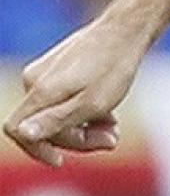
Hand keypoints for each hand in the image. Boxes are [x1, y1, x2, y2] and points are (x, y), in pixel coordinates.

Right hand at [4, 17, 150, 166]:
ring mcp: (45, 75)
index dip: (36, 150)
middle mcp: (34, 82)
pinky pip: (66, 102)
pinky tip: (110, 115)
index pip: (16, 130)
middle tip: (111, 140)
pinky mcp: (59, 72)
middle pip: (44, 126)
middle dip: (77, 140)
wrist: (126, 33)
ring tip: (114, 127)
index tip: (62, 161)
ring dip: (86, 129)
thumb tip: (22, 134)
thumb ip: (56, 121)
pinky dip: (87, 114)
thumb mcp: (90, 104)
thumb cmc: (112, 69)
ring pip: (58, 115)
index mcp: (39, 91)